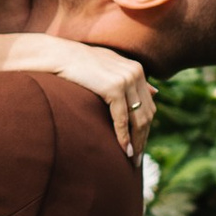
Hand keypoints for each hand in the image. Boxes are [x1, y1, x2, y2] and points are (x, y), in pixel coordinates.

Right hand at [8, 33, 152, 158]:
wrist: (59, 56)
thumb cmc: (80, 64)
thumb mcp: (110, 68)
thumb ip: (132, 79)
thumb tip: (156, 92)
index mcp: (137, 69)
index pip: (148, 105)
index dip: (145, 128)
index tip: (139, 145)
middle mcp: (136, 73)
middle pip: (147, 113)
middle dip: (143, 138)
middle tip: (137, 159)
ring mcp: (127, 80)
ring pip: (138, 119)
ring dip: (136, 142)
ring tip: (132, 159)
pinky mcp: (115, 88)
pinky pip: (123, 119)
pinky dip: (124, 137)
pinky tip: (124, 150)